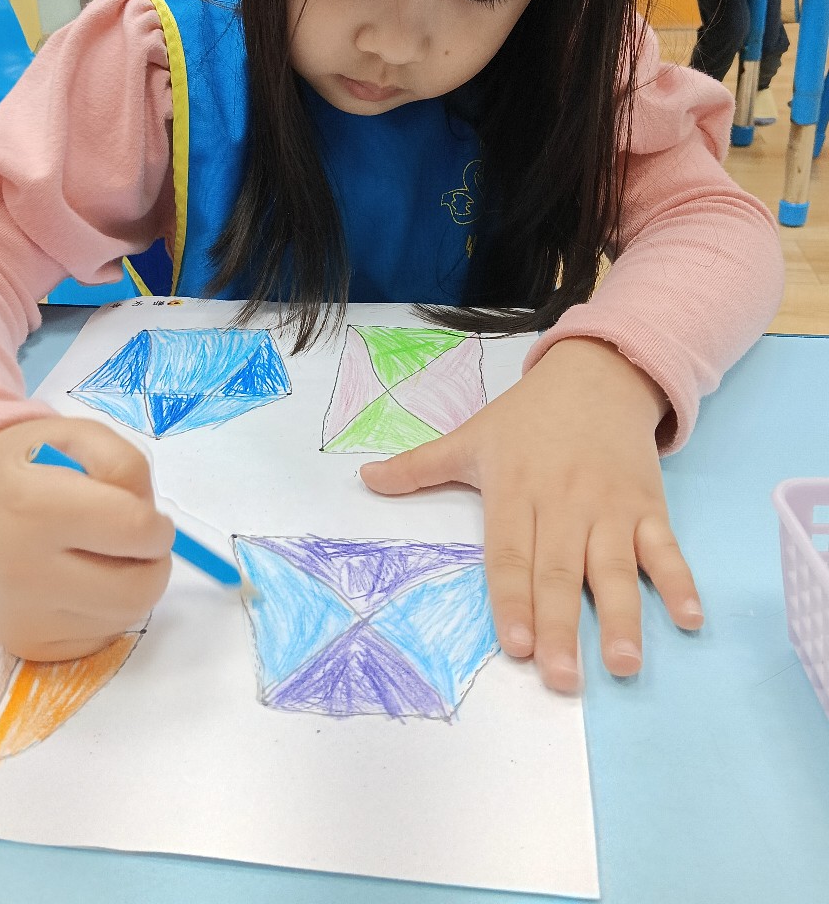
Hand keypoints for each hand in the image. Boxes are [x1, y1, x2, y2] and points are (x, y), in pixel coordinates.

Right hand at [0, 416, 174, 661]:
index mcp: (34, 507)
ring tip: (100, 555)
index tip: (147, 517)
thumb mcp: (81, 436)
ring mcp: (20, 616)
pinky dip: (106, 610)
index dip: (157, 524)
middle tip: (137, 541)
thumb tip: (153, 529)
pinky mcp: (24, 644)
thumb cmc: (32, 465)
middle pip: (138, 589)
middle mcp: (21, 571)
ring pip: (125, 617)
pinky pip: (100, 637)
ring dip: (132, 586)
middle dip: (154, 562)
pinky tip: (81, 581)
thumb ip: (128, 466)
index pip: (135, 531)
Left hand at [360, 338, 702, 692]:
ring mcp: (610, 507)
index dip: (513, 600)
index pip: (511, 555)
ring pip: (616, 567)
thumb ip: (420, 466)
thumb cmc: (527, 417)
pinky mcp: (649, 505)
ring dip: (622, 617)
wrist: (597, 375)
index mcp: (515, 491)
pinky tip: (690, 619)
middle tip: (563, 680)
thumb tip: (364, 481)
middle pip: (561, 573)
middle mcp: (563, 504)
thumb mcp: (471, 436)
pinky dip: (680, 582)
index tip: (517, 646)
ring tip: (624, 664)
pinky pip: (666, 547)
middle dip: (562, 628)